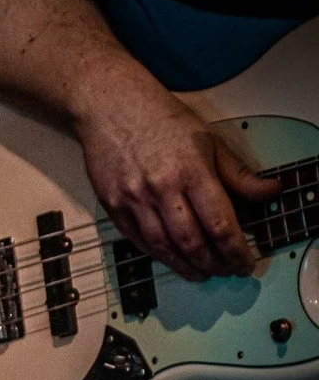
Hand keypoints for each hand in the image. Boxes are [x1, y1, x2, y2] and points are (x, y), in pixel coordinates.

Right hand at [74, 72, 278, 280]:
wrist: (110, 107)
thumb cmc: (160, 119)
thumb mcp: (209, 140)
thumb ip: (239, 173)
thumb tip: (270, 192)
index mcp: (192, 171)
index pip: (220, 224)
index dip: (235, 251)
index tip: (244, 263)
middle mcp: (161, 187)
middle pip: (192, 241)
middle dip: (213, 263)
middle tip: (224, 271)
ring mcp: (133, 197)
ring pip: (163, 246)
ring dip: (184, 266)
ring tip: (199, 273)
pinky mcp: (112, 203)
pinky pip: (136, 239)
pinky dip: (156, 254)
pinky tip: (169, 257)